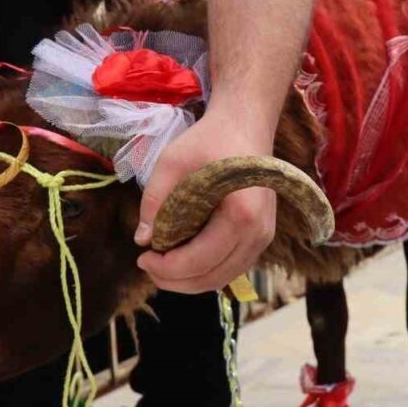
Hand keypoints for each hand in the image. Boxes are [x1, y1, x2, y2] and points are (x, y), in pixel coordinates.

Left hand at [135, 108, 276, 293]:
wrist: (246, 125)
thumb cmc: (210, 139)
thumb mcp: (172, 162)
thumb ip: (154, 201)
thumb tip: (143, 240)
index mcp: (242, 214)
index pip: (201, 260)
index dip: (167, 268)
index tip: (142, 258)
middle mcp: (259, 232)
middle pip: (213, 277)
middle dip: (176, 281)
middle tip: (148, 267)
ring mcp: (264, 237)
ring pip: (224, 277)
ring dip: (191, 280)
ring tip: (163, 267)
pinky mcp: (262, 237)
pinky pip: (232, 267)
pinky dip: (206, 271)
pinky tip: (184, 259)